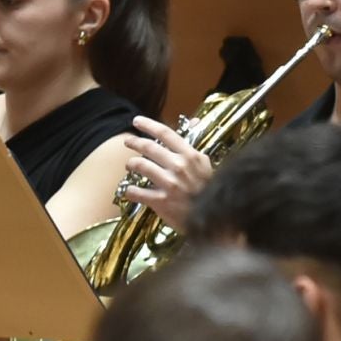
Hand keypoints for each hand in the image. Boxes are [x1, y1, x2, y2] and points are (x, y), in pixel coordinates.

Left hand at [120, 116, 212, 231]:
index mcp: (190, 156)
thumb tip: (194, 121)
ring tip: (129, 165)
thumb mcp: (205, 165)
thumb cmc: (208, 191)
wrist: (212, 219)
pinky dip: (130, 190)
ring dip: (130, 164)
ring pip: (140, 165)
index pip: (166, 133)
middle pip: (148, 147)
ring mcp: (169, 183)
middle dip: (134, 142)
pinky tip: (130, 190)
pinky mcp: (161, 201)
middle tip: (128, 141)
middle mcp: (178, 166)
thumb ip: (194, 145)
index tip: (137, 121)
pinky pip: (136, 191)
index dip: (148, 125)